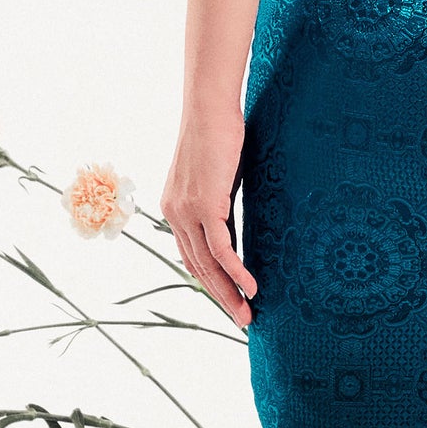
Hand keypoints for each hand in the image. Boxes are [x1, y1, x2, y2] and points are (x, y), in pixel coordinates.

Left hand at [161, 108, 256, 328]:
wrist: (210, 108)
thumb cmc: (219, 134)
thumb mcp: (220, 176)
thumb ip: (222, 201)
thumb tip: (237, 219)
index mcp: (175, 209)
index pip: (191, 255)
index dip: (210, 281)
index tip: (230, 299)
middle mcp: (175, 214)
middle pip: (197, 267)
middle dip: (220, 297)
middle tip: (241, 319)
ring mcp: (187, 211)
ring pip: (208, 264)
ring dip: (228, 293)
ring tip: (248, 313)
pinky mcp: (205, 205)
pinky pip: (221, 249)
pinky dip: (236, 272)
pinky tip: (251, 288)